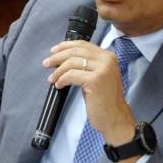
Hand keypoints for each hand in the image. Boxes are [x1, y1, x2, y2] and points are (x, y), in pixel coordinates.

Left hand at [44, 40, 136, 155]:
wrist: (115, 117)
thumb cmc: (104, 100)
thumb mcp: (98, 76)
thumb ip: (87, 65)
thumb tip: (64, 58)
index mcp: (108, 56)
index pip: (83, 44)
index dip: (65, 46)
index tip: (53, 51)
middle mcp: (107, 60)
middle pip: (76, 51)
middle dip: (58, 56)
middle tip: (47, 63)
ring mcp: (102, 69)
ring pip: (72, 62)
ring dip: (58, 71)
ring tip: (52, 78)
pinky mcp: (95, 80)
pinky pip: (71, 75)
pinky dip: (62, 79)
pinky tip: (59, 85)